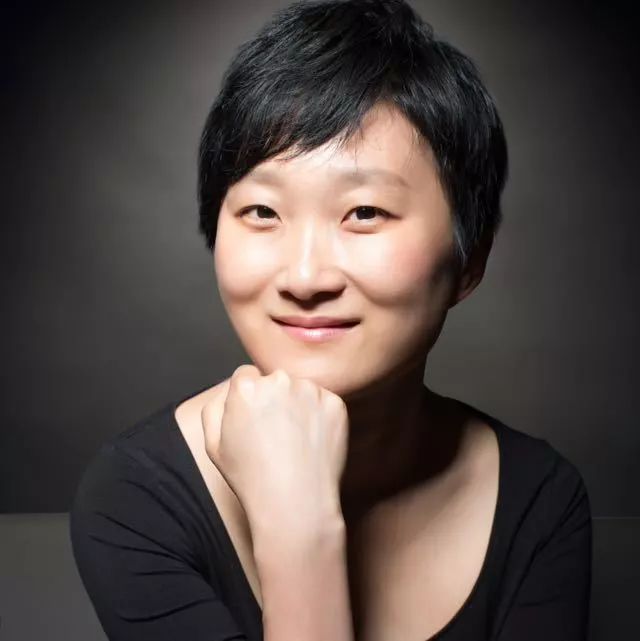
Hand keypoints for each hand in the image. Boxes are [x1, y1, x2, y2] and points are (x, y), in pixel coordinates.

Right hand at [202, 365, 348, 532]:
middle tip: (274, 433)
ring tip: (294, 442)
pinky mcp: (335, 404)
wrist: (295, 503)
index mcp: (246, 388)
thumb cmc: (252, 478)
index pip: (245, 375)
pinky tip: (311, 442)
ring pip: (301, 389)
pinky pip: (324, 401)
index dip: (247, 398)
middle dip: (274, 398)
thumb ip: (214, 407)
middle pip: (274, 380)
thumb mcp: (213, 445)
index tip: (253, 419)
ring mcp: (311, 391)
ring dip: (298, 405)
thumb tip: (228, 389)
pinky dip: (320, 416)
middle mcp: (279, 381)